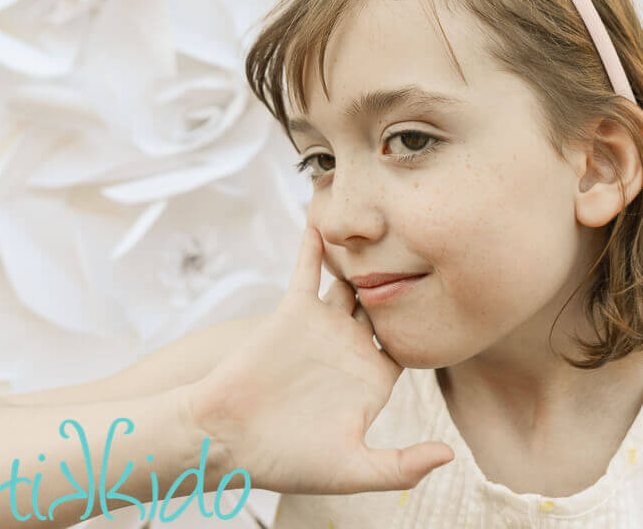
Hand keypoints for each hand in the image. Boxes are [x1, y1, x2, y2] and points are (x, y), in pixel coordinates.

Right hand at [188, 225, 453, 494]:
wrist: (226, 438)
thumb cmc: (287, 460)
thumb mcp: (352, 470)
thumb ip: (400, 465)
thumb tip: (450, 454)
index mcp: (372, 380)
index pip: (412, 345)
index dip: (433, 324)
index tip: (461, 299)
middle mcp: (352, 347)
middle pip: (388, 304)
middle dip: (407, 279)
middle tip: (435, 244)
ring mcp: (324, 325)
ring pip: (352, 280)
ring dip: (366, 255)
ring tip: (391, 220)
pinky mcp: (294, 308)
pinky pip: (309, 268)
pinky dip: (315, 244)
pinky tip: (325, 217)